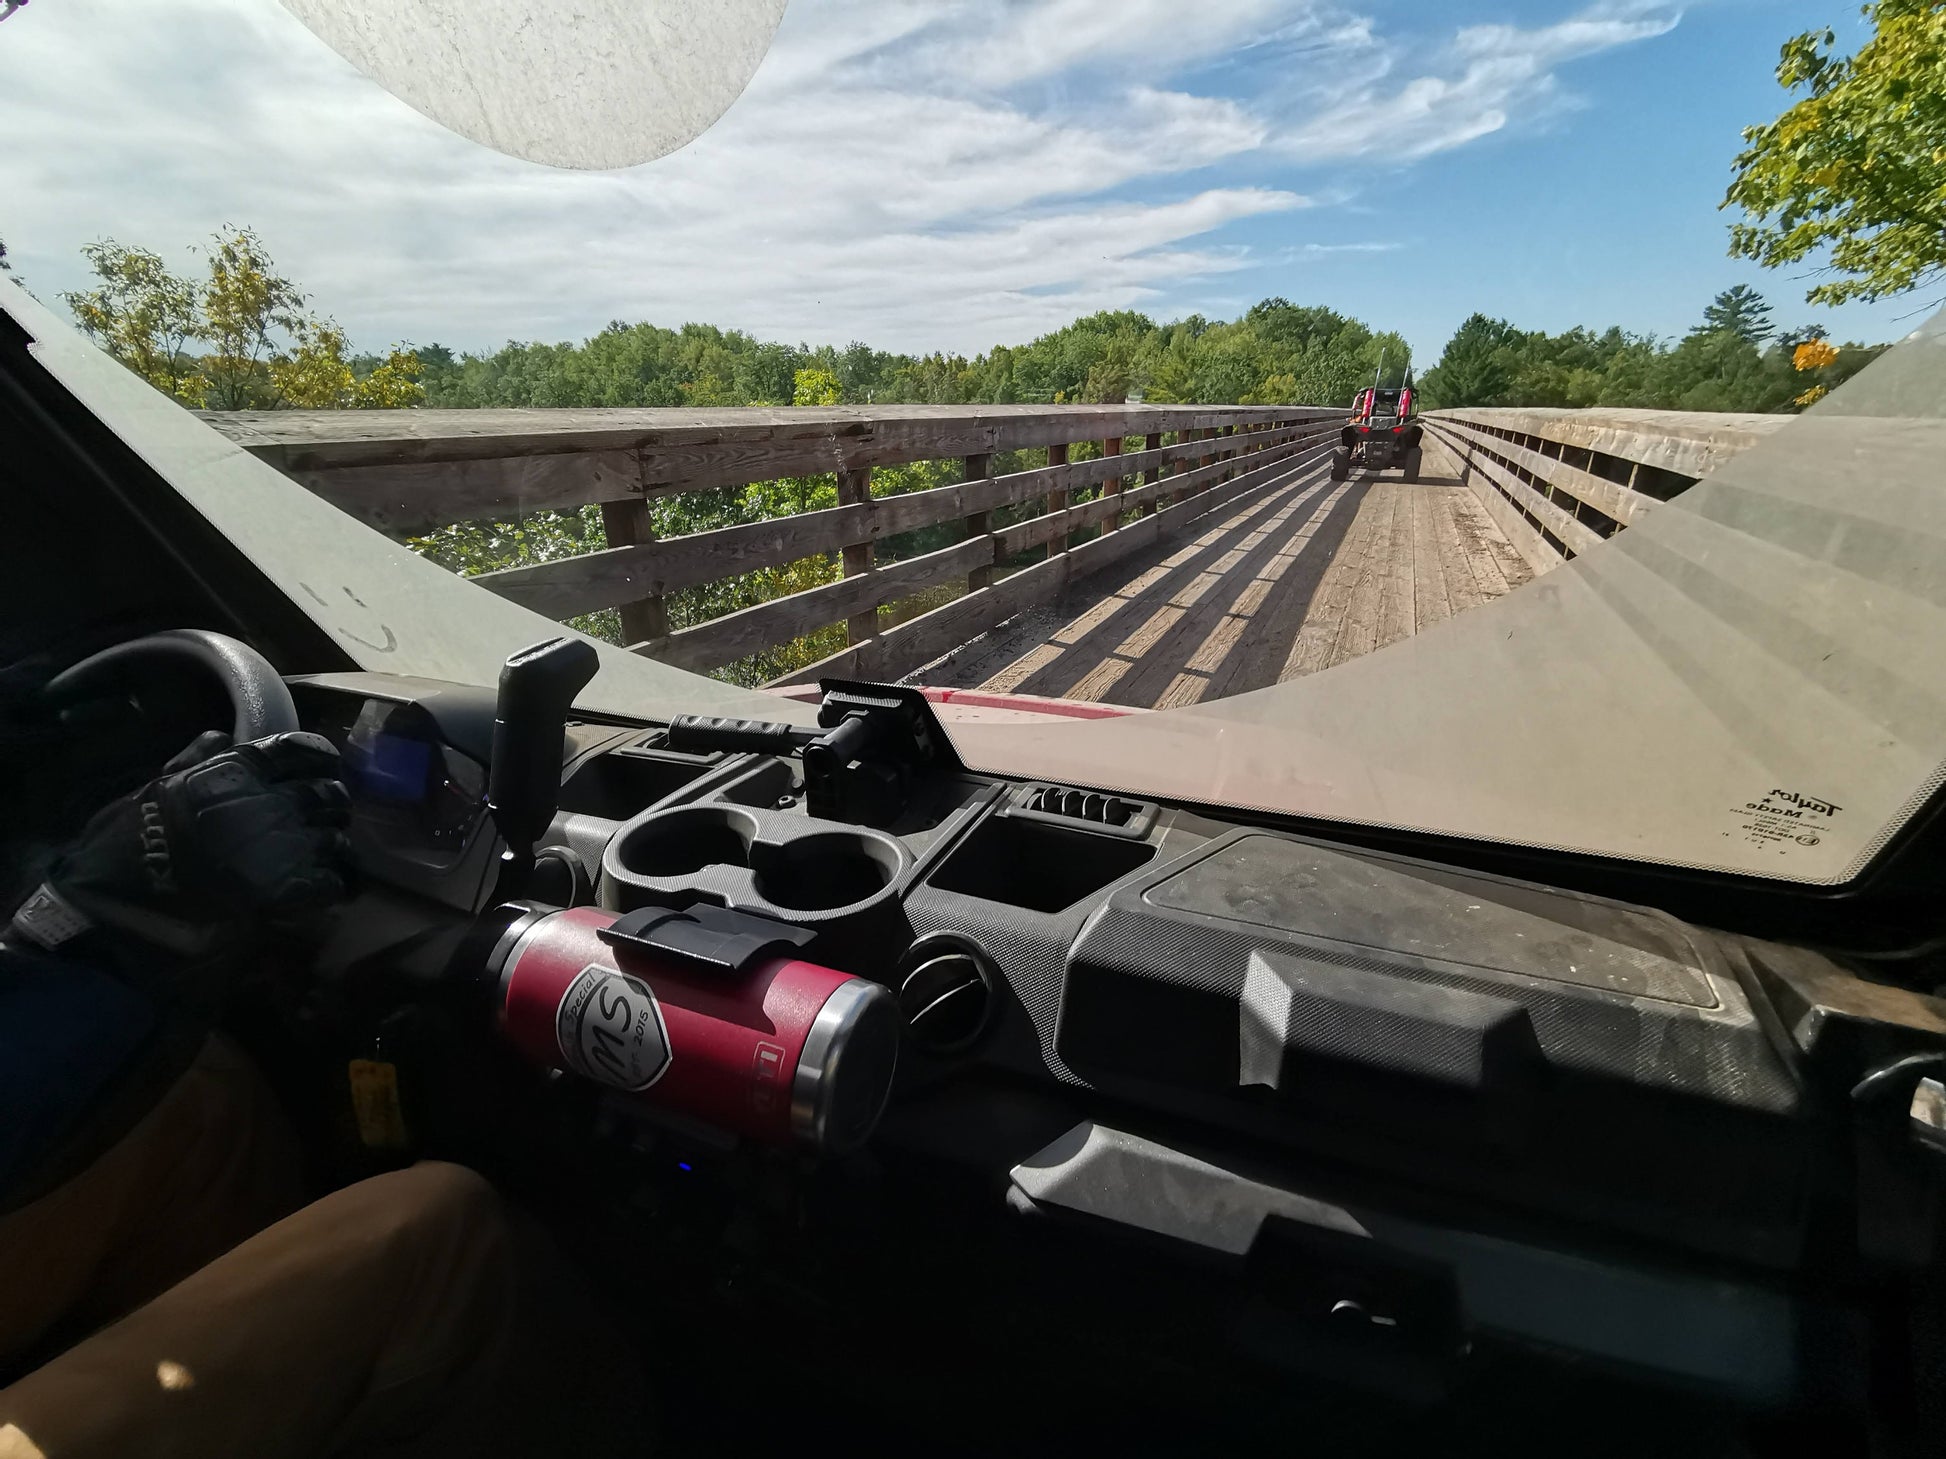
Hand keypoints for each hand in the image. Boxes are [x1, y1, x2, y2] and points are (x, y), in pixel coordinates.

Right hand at [10, 731, 351, 953]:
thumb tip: (222, 736)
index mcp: (243, 770)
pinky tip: (328, 887)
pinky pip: (335, 883)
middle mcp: (274, 802)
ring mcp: (287, 846)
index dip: (319, 757)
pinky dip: (336, 885)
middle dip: (331, 805)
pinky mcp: (291, 890)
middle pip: (330, 794)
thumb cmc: (135, 832)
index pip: (302, 750)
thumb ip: (198, 756)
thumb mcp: (162, 781)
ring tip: (324, 856)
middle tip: (323, 817)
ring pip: (338, 839)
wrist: (124, 887)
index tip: (323, 766)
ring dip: (333, 846)